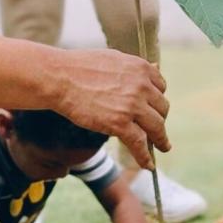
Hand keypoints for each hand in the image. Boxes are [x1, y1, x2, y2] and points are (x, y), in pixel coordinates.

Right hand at [54, 49, 169, 169]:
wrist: (59, 78)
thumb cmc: (80, 67)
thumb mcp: (115, 58)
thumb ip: (136, 68)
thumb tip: (156, 68)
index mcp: (141, 68)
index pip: (161, 88)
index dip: (157, 100)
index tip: (153, 108)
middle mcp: (142, 86)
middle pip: (162, 108)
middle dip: (159, 119)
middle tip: (155, 129)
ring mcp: (132, 106)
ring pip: (156, 127)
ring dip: (160, 139)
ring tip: (162, 147)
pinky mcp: (120, 124)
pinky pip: (140, 144)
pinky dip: (145, 156)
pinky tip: (148, 164)